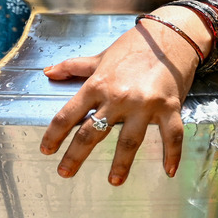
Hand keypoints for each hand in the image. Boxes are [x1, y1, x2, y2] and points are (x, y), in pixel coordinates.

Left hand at [39, 6, 205, 184]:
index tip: (46, 149)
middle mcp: (118, 97)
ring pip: (129, 141)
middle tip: (65, 172)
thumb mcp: (101, 56)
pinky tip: (168, 171)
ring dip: (121, 164)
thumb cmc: (134, 47)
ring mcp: (144, 104)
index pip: (69, 113)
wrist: (171, 36)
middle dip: (76, 156)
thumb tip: (49, 72)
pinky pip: (171, 136)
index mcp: (98, 84)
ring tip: (113, 181)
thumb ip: (74, 67)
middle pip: (92, 133)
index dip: (54, 134)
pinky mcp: (169, 107)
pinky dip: (171, 155)